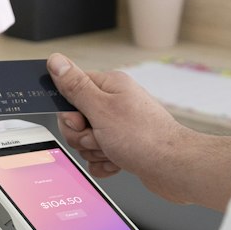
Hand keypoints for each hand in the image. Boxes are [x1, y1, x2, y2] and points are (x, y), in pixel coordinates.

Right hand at [47, 53, 192, 202]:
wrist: (174, 168)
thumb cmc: (145, 138)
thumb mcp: (101, 109)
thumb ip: (75, 86)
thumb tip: (56, 61)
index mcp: (110, 86)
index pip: (71, 89)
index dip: (70, 111)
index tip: (80, 121)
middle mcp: (116, 103)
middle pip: (76, 119)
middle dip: (83, 136)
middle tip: (100, 138)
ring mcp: (121, 125)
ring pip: (87, 139)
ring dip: (95, 151)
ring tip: (114, 151)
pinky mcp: (124, 145)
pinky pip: (99, 155)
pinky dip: (104, 162)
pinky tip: (117, 162)